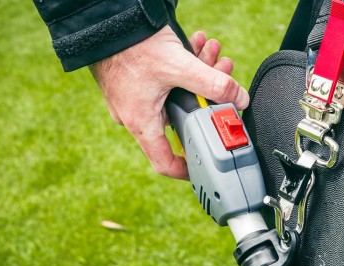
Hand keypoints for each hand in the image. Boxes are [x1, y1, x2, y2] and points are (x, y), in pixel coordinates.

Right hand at [89, 26, 249, 178]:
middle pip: (182, 120)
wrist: (105, 18)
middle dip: (207, 100)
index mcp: (142, 123)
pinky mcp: (134, 82)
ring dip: (199, 76)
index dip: (187, 169)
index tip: (207, 165)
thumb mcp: (179, 65)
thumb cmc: (130, 44)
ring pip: (177, 96)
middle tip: (223, 78)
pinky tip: (197, 46)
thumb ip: (213, 84)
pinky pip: (165, 82)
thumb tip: (239, 98)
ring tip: (213, 53)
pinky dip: (184, 66)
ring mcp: (133, 99)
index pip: (165, 163)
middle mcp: (135, 116)